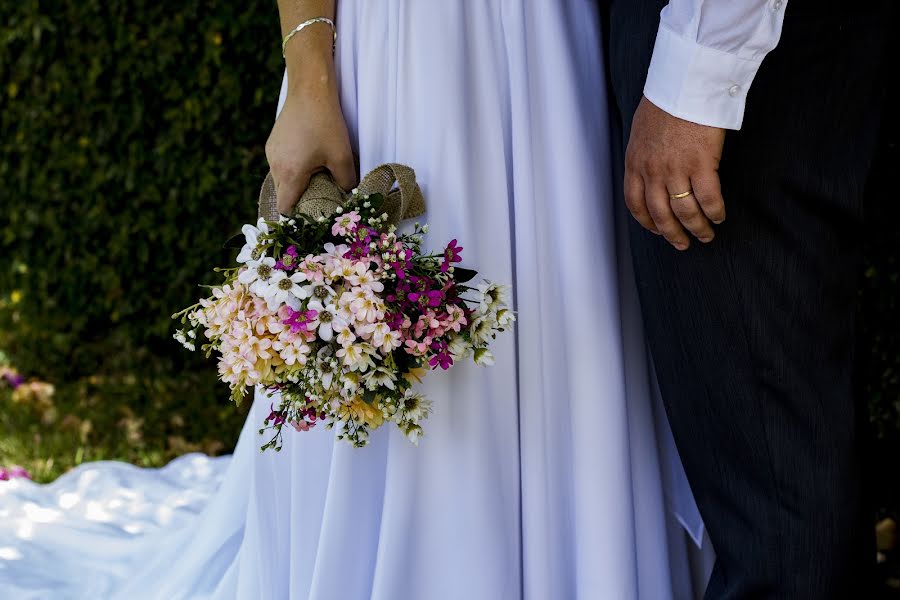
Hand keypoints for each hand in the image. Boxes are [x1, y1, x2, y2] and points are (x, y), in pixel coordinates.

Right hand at [265, 62, 356, 215]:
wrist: (310, 88)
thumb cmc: (326, 123)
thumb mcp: (343, 157)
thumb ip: (346, 183)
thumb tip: (348, 196)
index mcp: (290, 174)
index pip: (285, 209)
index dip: (298, 217)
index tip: (312, 217)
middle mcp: (275, 166)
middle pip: (283, 196)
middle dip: (299, 201)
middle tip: (320, 201)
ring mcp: (272, 153)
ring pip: (281, 180)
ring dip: (297, 184)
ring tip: (317, 180)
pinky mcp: (274, 142)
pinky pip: (281, 165)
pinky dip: (293, 169)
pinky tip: (310, 161)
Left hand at [624, 96, 726, 250]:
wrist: (685, 82)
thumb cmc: (666, 99)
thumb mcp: (642, 129)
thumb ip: (644, 153)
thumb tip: (650, 167)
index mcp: (635, 162)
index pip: (635, 203)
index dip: (646, 222)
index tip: (656, 230)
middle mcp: (652, 171)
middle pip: (660, 214)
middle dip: (672, 234)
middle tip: (682, 244)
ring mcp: (676, 169)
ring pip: (684, 212)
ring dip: (696, 228)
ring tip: (705, 236)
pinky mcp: (701, 164)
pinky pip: (708, 199)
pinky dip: (714, 212)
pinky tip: (719, 217)